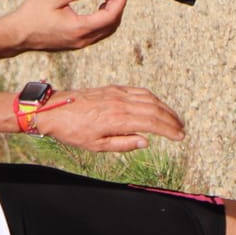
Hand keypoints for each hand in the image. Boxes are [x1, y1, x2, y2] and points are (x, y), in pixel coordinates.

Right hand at [6, 0, 128, 53]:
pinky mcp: (74, 44)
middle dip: (118, 5)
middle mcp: (83, 40)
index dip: (120, 0)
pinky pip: (97, 33)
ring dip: (111, 13)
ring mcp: (79, 44)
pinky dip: (103, 19)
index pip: (111, 15)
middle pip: (112, 24)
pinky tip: (99, 7)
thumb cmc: (32, 15)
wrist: (16, 35)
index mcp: (80, 28)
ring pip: (106, 30)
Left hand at [35, 84, 183, 153]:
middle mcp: (120, 104)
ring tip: (174, 119)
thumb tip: (144, 142)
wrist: (53, 110)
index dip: (169, 130)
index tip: (179, 136)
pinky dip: (152, 98)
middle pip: (155, 109)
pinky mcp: (112, 89)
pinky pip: (138, 91)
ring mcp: (117, 94)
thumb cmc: (73, 131)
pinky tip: (157, 105)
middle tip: (182, 129)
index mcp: (117, 120)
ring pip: (149, 98)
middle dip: (171, 120)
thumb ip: (122, 144)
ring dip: (165, 108)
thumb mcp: (96, 146)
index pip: (152, 123)